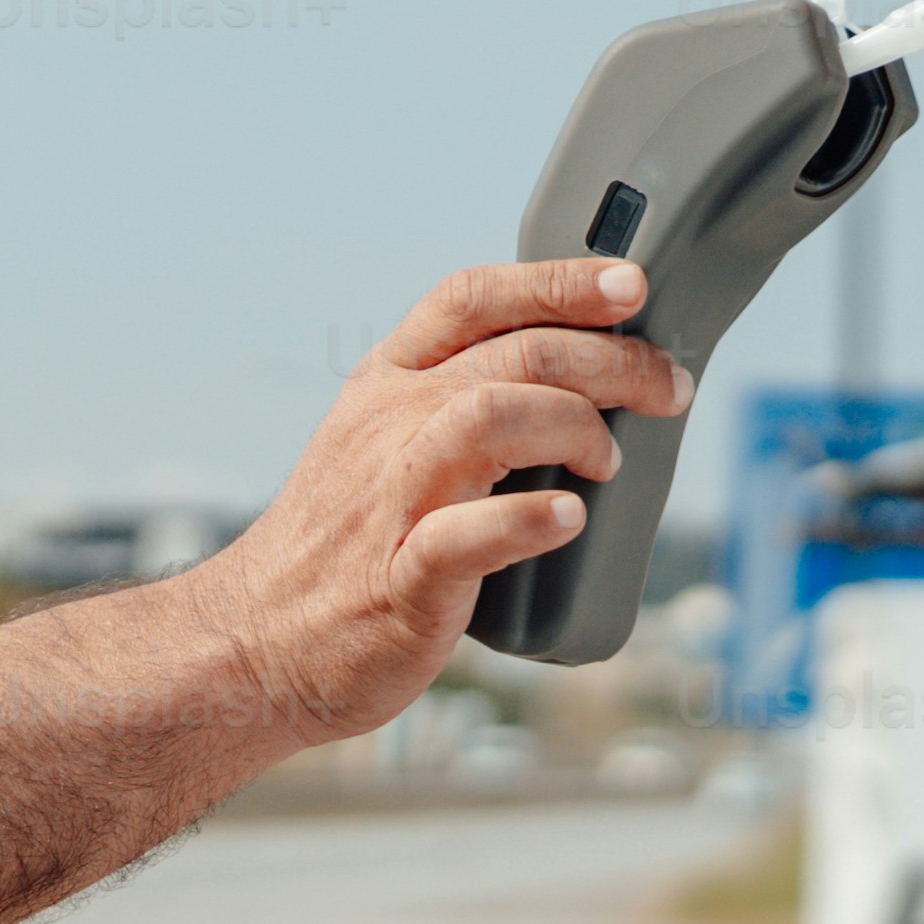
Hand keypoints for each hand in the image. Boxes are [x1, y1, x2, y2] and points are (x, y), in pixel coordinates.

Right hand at [188, 253, 688, 743]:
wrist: (256, 643)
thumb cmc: (344, 550)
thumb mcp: (382, 446)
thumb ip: (458, 404)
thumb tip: (579, 382)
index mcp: (386, 387)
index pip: (471, 299)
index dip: (556, 280)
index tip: (627, 285)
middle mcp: (387, 428)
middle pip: (512, 354)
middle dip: (610, 360)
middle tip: (667, 388)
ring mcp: (391, 501)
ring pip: (486, 416)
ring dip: (573, 426)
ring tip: (609, 462)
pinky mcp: (401, 580)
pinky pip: (463, 535)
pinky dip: (526, 521)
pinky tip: (569, 520)